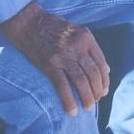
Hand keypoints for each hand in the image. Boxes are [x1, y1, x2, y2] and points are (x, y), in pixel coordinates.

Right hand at [1, 2, 109, 116]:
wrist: (28, 22)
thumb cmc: (52, 26)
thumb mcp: (76, 31)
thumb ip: (90, 48)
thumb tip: (105, 68)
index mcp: (86, 37)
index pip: (101, 62)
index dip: (104, 79)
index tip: (104, 90)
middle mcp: (77, 46)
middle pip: (93, 73)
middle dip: (97, 90)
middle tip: (97, 100)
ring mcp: (63, 56)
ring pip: (81, 81)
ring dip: (87, 97)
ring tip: (89, 108)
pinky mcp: (49, 65)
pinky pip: (62, 86)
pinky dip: (69, 100)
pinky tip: (72, 111)